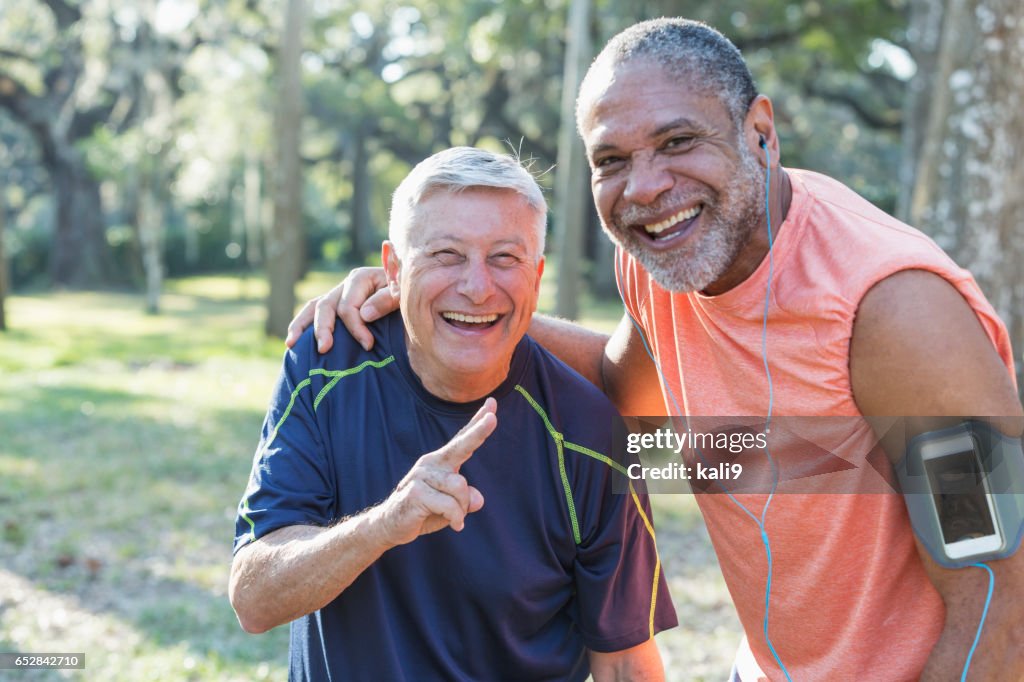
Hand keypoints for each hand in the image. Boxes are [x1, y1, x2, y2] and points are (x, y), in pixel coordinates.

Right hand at [285, 266, 397, 352]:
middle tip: (324, 349)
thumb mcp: (402, 294)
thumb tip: (363, 314)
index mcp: (360, 278)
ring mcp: (338, 294)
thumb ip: (386, 300)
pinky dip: (301, 325)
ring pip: (313, 308)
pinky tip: (292, 342)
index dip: (356, 327)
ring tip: (292, 344)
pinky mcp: (335, 305)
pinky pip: (313, 313)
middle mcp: (345, 285)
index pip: (349, 306)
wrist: (410, 292)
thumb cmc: (407, 294)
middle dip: (323, 328)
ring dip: (301, 326)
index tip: (368, 345)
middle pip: (326, 306)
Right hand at [374, 398, 496, 546]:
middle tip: (494, 418)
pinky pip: (450, 505)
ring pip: (460, 487)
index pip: (462, 440)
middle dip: (478, 432)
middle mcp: (430, 463)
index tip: (492, 404)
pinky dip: (456, 518)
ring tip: (455, 518)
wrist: (390, 525)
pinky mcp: (415, 492)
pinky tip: (455, 525)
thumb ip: (465, 501)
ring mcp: (421, 475)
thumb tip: (478, 499)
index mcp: (440, 462)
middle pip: (460, 446)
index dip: (477, 423)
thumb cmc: (423, 512)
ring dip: (462, 508)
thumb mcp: (451, 508)